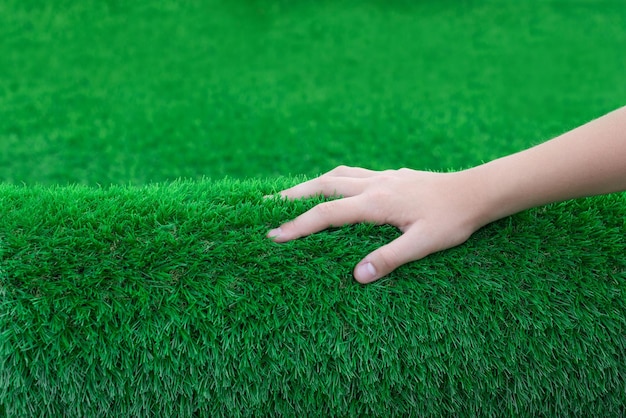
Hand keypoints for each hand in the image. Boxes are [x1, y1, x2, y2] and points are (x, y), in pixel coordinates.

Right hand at [267, 165, 487, 283]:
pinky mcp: (391, 175)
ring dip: (310, 184)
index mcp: (376, 203)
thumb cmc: (452, 220)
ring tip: (291, 195)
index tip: (273, 236)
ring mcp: (382, 177)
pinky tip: (335, 186)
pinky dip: (333, 179)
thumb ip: (389, 259)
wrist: (476, 191)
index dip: (298, 226)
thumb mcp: (423, 244)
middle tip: (266, 206)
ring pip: (336, 175)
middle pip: (322, 186)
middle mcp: (373, 184)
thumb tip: (357, 277)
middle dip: (291, 197)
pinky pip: (352, 173)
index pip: (327, 215)